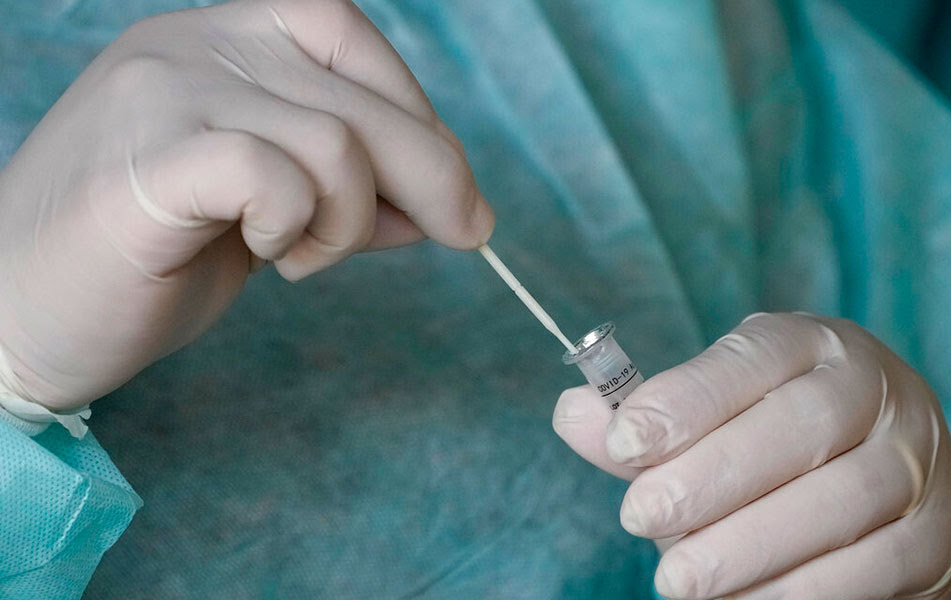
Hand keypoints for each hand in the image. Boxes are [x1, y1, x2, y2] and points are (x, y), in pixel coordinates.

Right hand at [0, 0, 492, 411]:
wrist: (22, 318)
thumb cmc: (148, 263)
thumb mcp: (269, 214)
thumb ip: (345, 191)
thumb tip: (445, 201)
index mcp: (216, 42)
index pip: (343, 33)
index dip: (413, 106)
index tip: (452, 186)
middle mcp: (189, 47)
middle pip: (356, 95)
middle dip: (434, 173)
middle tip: (467, 232)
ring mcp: (163, 95)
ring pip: (333, 142)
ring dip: (348, 220)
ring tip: (300, 259)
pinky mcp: (147, 162)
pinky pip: (277, 175)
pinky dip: (297, 225)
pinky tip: (264, 252)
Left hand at [553, 313, 950, 598]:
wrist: (885, 476)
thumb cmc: (772, 438)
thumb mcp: (713, 413)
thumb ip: (646, 421)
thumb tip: (572, 413)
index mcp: (811, 345)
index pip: (751, 358)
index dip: (685, 399)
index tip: (623, 443)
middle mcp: (874, 393)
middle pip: (800, 428)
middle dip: (711, 477)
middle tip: (640, 516)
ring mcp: (915, 462)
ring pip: (840, 502)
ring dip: (749, 547)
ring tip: (676, 578)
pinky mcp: (934, 536)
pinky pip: (873, 567)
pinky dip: (799, 590)